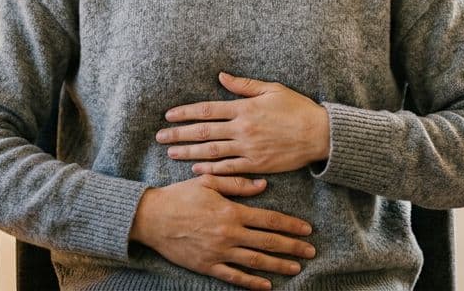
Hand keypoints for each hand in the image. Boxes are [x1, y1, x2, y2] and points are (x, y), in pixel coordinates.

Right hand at [130, 174, 314, 290]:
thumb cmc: (180, 196)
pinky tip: (266, 286)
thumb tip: (263, 185)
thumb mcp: (208, 182)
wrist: (152, 218)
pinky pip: (234, 277)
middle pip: (267, 242)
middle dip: (292, 248)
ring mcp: (219, 252)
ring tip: (296, 268)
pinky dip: (252, 283)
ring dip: (278, 266)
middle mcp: (229, 234)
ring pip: (255, 262)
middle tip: (311, 252)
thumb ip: (237, 184)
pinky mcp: (207, 266)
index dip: (290, 225)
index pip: (269, 219)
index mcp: (231, 212)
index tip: (307, 230)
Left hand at [156, 72, 329, 175]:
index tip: (169, 115)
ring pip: (212, 151)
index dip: (186, 113)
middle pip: (203, 132)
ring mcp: (248, 148)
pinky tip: (196, 170)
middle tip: (160, 137)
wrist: (319, 134)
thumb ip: (244, 85)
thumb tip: (221, 76)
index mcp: (244, 108)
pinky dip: (211, 169)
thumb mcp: (272, 89)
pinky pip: (229, 169)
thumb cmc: (297, 109)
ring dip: (189, 152)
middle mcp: (242, 129)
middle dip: (179, 134)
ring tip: (171, 153)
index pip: (207, 110)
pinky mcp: (257, 165)